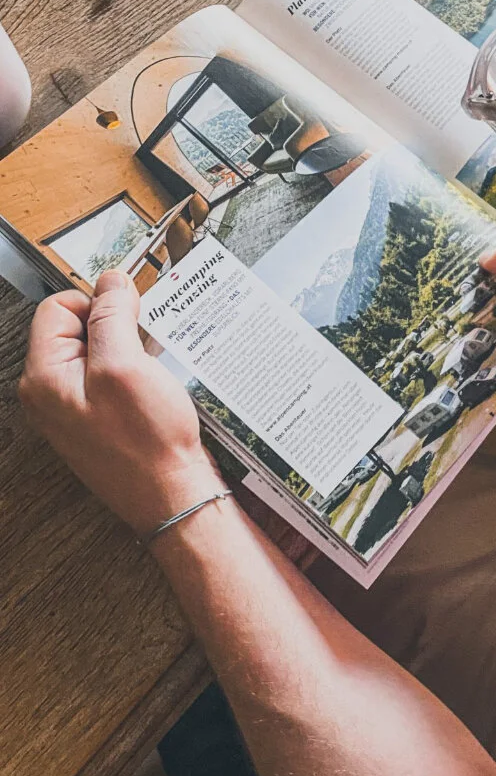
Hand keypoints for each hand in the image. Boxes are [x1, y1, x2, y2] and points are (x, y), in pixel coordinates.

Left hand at [20, 271, 222, 536]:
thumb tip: (110, 280)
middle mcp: (52, 391)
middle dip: (116, 326)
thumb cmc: (148, 443)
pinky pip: (112, 374)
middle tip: (142, 350)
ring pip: (100, 349)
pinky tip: (154, 388)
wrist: (172, 496)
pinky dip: (136, 370)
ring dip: (130, 349)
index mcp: (44, 377)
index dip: (97, 303)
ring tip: (151, 373)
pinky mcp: (99, 417)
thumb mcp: (125, 365)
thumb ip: (111, 316)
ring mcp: (75, 406)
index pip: (58, 307)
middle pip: (78, 326)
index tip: (129, 317)